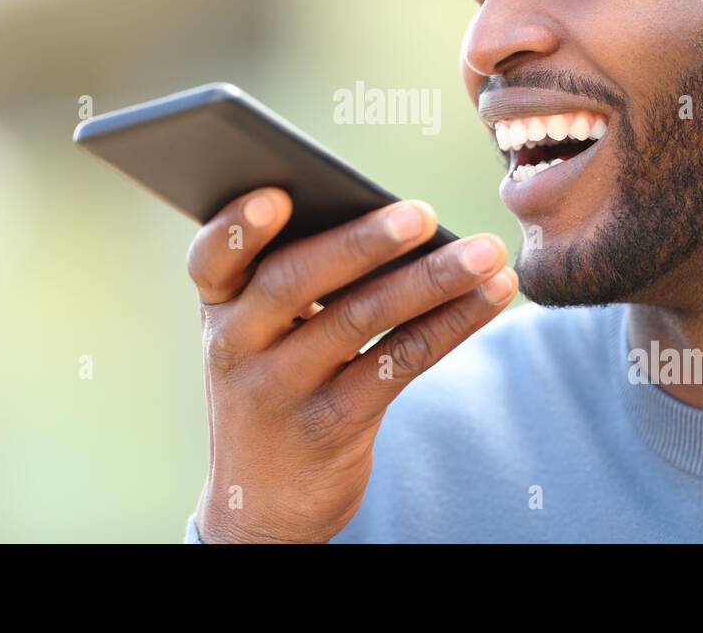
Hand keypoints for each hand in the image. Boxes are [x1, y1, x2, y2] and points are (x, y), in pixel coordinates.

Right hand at [187, 187, 516, 542]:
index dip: (238, 228)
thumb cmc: (273, 384)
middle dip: (360, 243)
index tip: (277, 195)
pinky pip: (398, 364)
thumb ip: (295, 279)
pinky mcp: (332, 424)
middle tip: (422, 213)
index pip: (211, 259)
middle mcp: (238, 345)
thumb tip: (390, 216)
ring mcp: (282, 389)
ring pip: (360, 320)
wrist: (259, 506)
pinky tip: (491, 296)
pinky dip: (451, 323)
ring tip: (486, 252)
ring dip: (431, 281)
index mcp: (219, 306)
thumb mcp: (257, 337)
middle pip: (294, 282)